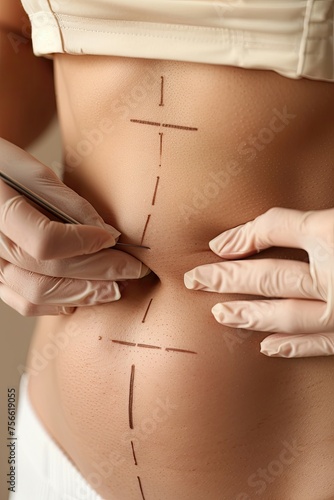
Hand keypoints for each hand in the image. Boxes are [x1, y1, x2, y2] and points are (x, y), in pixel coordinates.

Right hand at [0, 138, 148, 315]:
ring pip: (39, 296)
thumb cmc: (4, 169)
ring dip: (84, 294)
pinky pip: (28, 303)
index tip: (114, 239)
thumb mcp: (34, 171)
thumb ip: (69, 203)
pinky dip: (62, 302)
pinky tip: (87, 292)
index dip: (85, 243)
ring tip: (117, 286)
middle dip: (100, 274)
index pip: (46, 241)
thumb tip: (108, 234)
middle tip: (133, 270)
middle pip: (50, 274)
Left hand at [184, 207, 333, 357]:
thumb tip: (249, 227)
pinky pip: (322, 344)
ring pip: (290, 315)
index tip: (214, 246)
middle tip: (194, 281)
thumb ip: (298, 220)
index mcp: (333, 237)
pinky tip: (267, 347)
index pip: (278, 231)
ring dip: (251, 315)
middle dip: (230, 279)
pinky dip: (294, 346)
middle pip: (273, 278)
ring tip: (220, 315)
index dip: (244, 236)